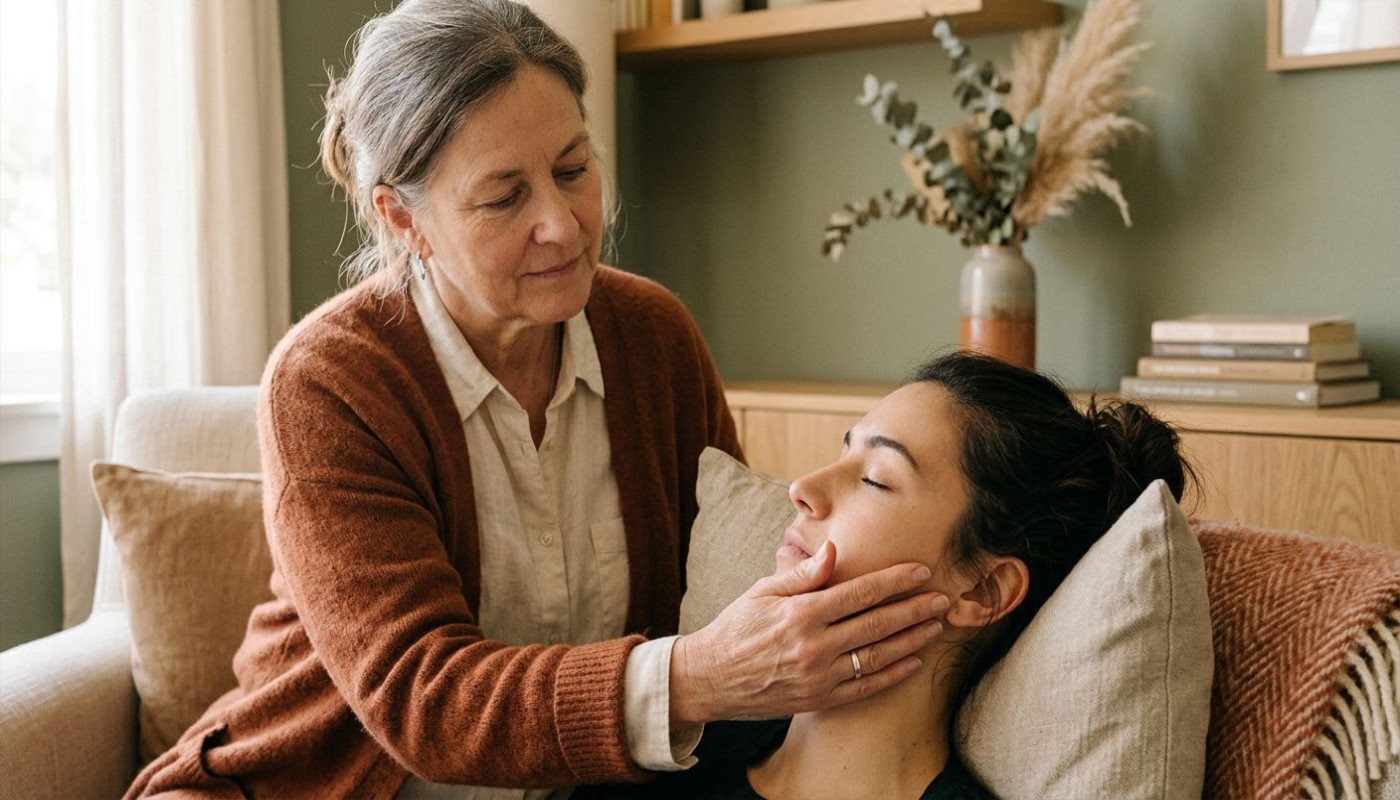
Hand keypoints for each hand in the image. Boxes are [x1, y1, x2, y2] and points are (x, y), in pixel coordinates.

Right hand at [669, 541, 948, 724]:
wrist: (711, 678)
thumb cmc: (737, 627)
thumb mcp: (764, 591)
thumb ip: (803, 574)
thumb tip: (834, 549)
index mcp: (802, 613)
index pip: (860, 592)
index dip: (895, 580)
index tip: (921, 570)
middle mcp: (815, 645)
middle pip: (878, 623)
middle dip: (915, 608)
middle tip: (943, 598)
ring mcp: (820, 676)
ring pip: (878, 655)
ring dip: (912, 640)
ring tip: (936, 626)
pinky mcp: (820, 699)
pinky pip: (866, 687)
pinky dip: (893, 674)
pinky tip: (914, 661)